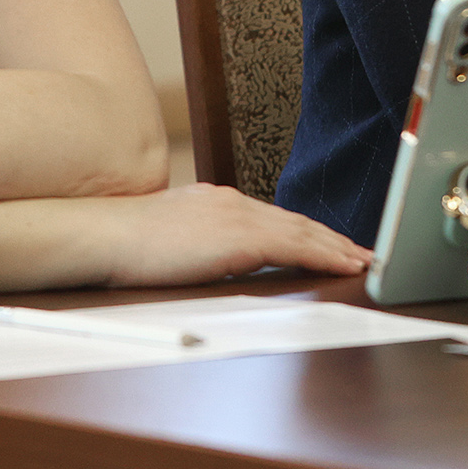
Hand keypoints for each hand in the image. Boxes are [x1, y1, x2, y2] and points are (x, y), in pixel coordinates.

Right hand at [93, 184, 370, 287]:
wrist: (104, 235)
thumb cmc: (123, 247)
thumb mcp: (167, 239)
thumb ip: (196, 243)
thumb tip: (212, 260)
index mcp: (216, 203)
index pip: (272, 218)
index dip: (305, 231)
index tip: (329, 244)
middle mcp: (233, 203)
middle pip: (295, 221)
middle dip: (332, 238)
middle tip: (362, 252)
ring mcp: (238, 217)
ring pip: (302, 231)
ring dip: (337, 247)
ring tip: (363, 261)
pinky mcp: (240, 238)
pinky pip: (295, 246)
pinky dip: (324, 255)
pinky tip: (343, 266)